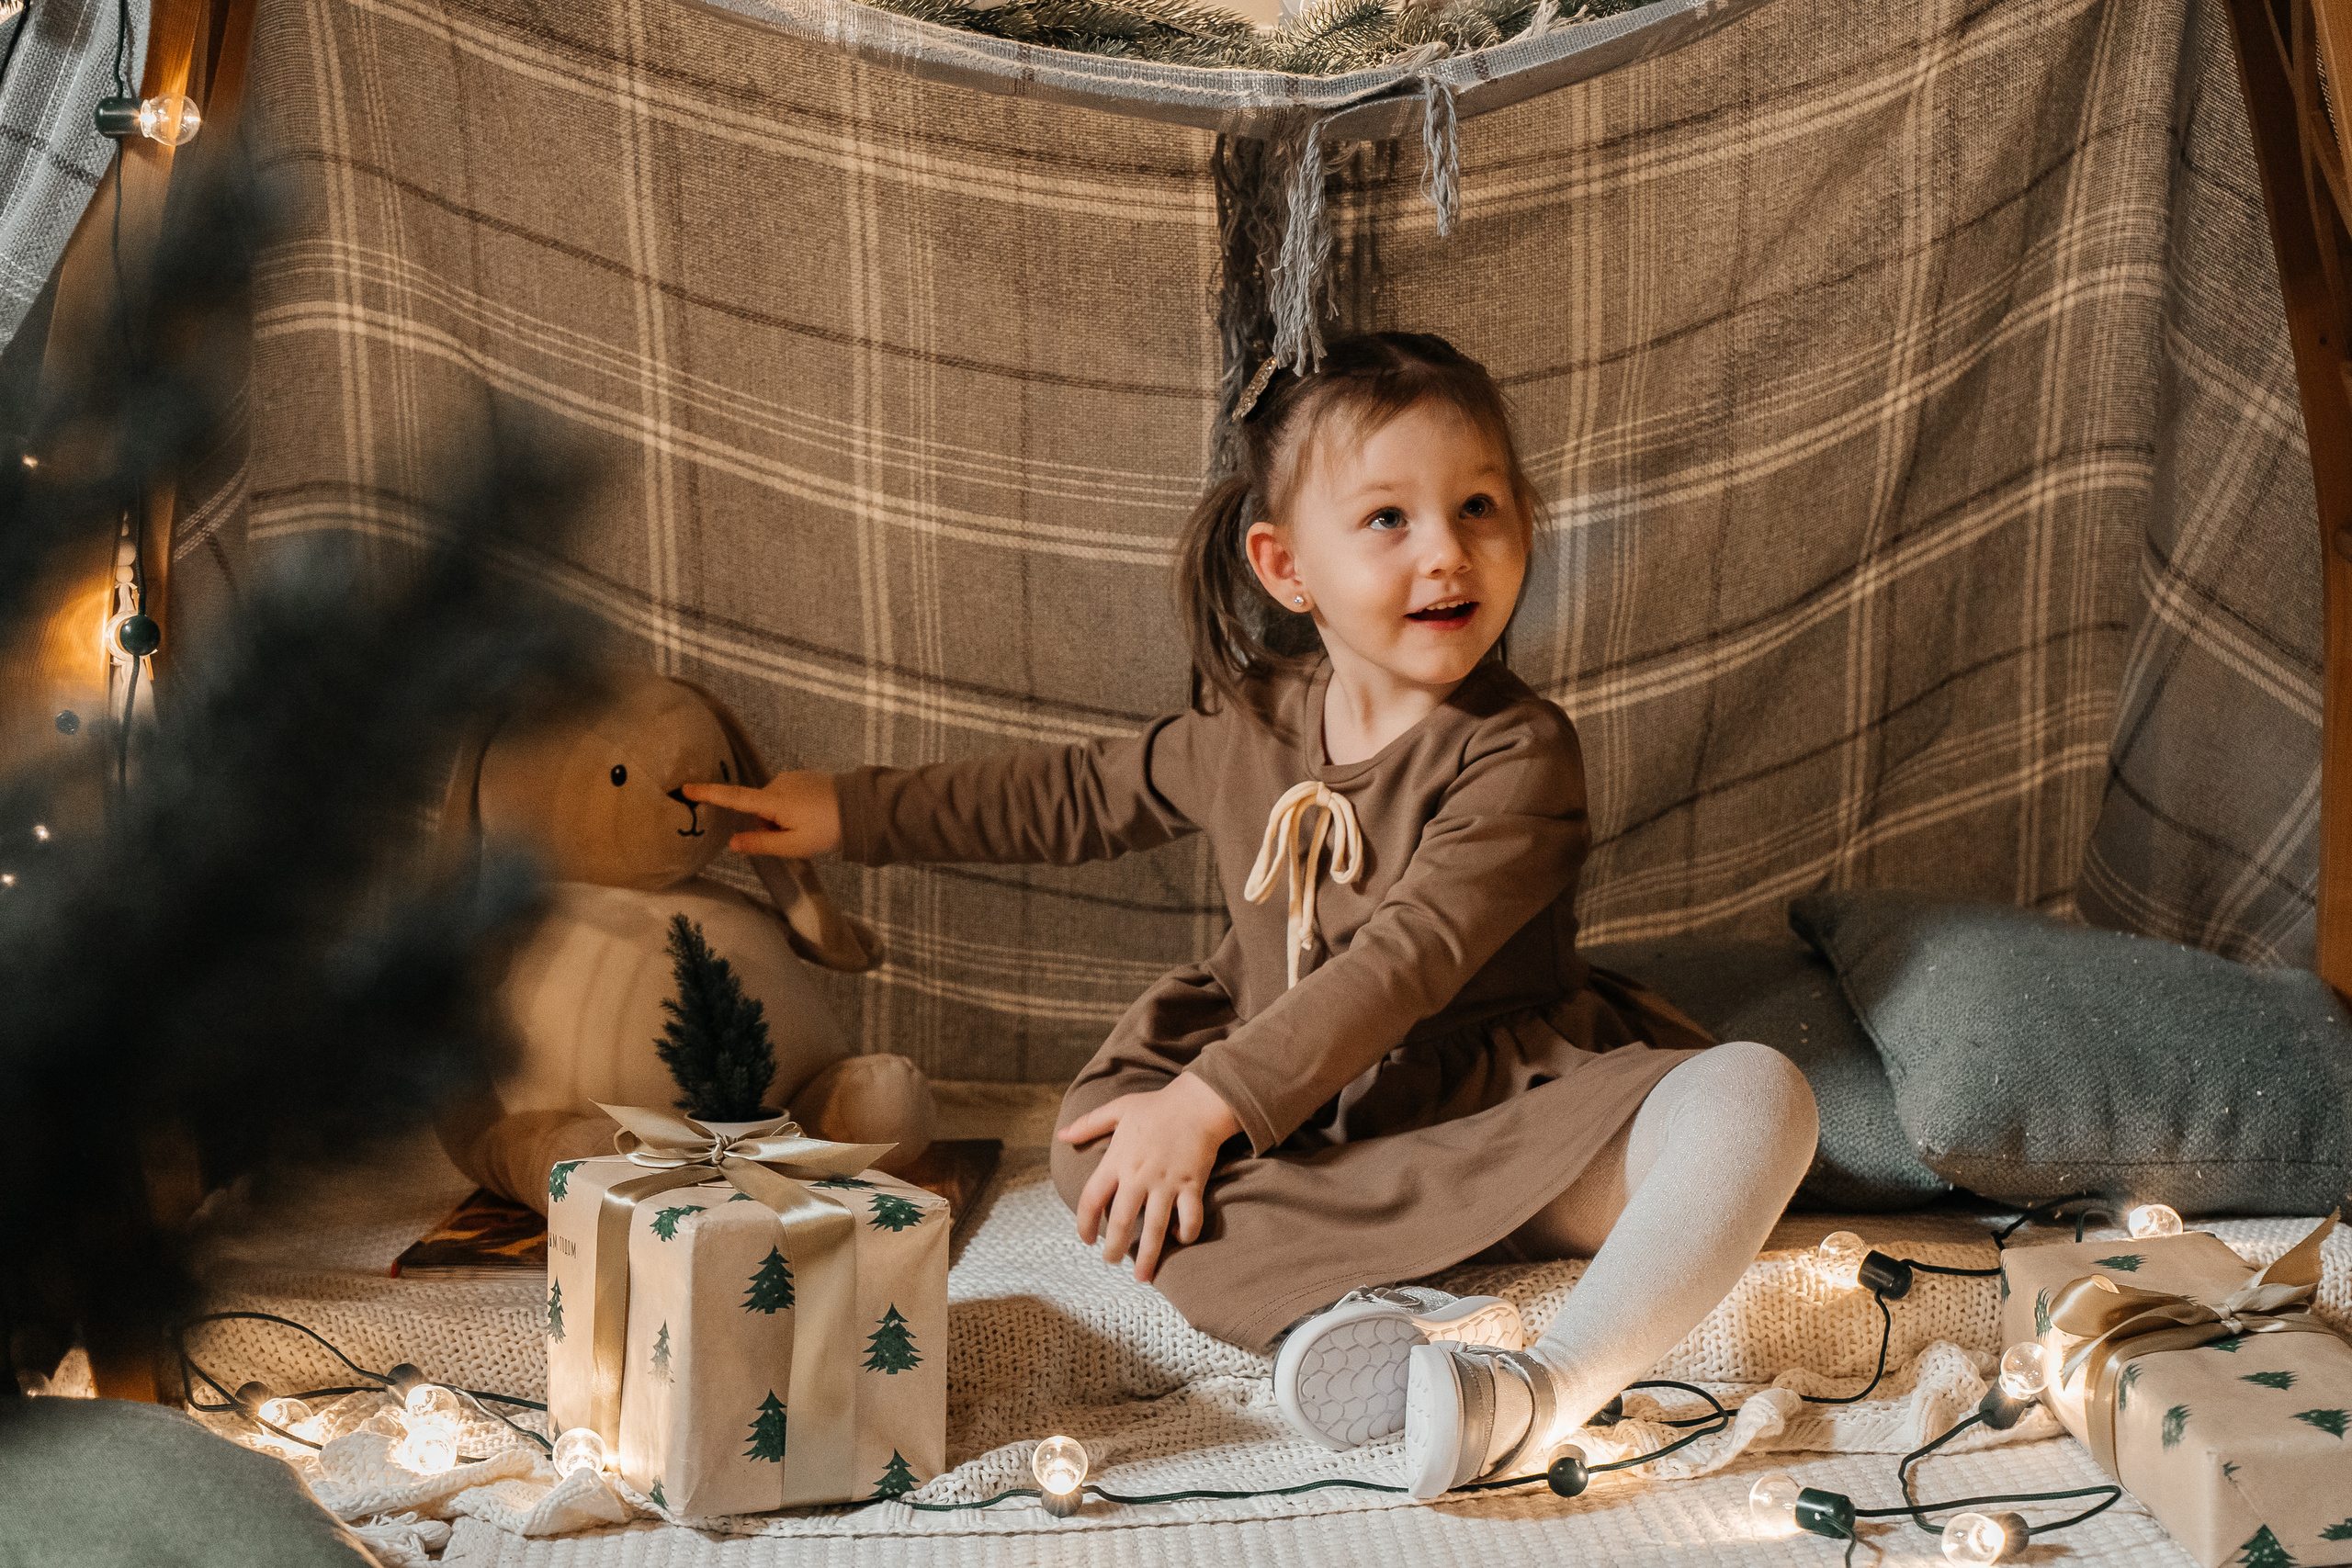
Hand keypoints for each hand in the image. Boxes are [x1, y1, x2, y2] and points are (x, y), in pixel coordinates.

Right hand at [682, 772, 842, 857]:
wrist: (862, 808)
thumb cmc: (828, 829)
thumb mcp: (794, 845)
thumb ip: (760, 844)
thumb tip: (732, 843)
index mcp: (773, 800)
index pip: (734, 797)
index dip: (709, 793)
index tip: (686, 787)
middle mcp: (778, 783)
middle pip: (757, 809)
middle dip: (766, 826)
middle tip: (792, 839)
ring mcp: (791, 778)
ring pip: (771, 805)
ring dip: (780, 820)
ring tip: (807, 828)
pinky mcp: (803, 777)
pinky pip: (785, 797)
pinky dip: (791, 810)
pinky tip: (812, 817)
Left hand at [1057, 1072, 1240, 1282]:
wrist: (1198, 1102)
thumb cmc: (1156, 1106)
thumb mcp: (1118, 1109)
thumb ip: (1089, 1124)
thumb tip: (1062, 1135)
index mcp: (1117, 1160)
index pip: (1092, 1198)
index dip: (1084, 1223)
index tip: (1085, 1239)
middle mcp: (1139, 1176)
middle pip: (1122, 1222)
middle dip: (1114, 1249)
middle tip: (1111, 1262)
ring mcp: (1167, 1183)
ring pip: (1155, 1229)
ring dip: (1148, 1256)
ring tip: (1141, 1276)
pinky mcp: (1192, 1186)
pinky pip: (1189, 1218)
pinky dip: (1185, 1233)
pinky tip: (1180, 1238)